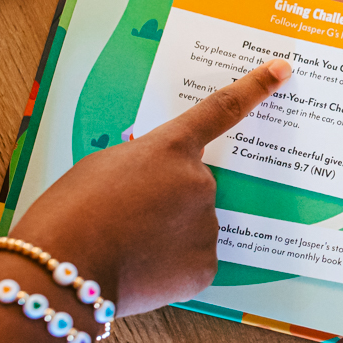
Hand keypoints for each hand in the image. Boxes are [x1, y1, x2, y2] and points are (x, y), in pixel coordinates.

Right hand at [8, 59, 291, 315]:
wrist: (61, 272)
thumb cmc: (69, 214)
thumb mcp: (102, 168)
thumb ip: (142, 164)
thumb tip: (156, 183)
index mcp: (170, 148)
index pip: (220, 110)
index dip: (254, 88)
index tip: (280, 70)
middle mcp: (200, 181)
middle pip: (194, 187)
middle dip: (167, 201)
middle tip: (124, 219)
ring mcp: (207, 224)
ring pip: (194, 226)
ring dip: (168, 235)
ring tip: (126, 247)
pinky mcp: (206, 265)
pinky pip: (193, 260)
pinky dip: (171, 267)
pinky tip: (142, 270)